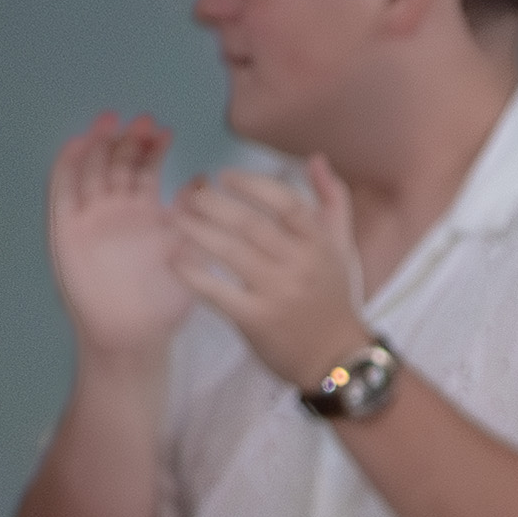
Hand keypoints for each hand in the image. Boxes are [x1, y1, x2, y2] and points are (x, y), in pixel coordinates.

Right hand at [44, 115, 189, 364]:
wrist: (133, 334)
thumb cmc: (164, 299)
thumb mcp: (186, 250)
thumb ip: (191, 215)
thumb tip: (202, 178)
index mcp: (143, 212)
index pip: (144, 170)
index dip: (152, 149)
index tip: (166, 130)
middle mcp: (115, 210)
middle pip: (116, 163)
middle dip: (127, 140)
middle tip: (142, 119)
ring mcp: (89, 217)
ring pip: (91, 170)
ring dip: (98, 145)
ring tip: (111, 121)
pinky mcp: (66, 230)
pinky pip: (64, 193)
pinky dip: (68, 168)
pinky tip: (78, 144)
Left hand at [174, 158, 379, 388]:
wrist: (334, 358)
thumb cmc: (333, 296)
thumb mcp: (343, 246)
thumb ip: (333, 199)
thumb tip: (316, 158)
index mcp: (318, 243)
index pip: (285, 202)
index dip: (251, 184)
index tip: (224, 176)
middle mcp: (299, 265)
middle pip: (250, 224)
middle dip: (213, 203)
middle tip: (189, 195)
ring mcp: (277, 293)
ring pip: (230, 252)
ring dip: (196, 230)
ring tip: (174, 218)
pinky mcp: (255, 320)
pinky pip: (216, 291)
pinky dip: (192, 273)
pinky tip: (175, 259)